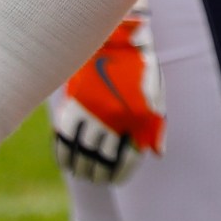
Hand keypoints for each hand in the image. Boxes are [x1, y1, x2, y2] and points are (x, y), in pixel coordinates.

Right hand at [51, 12, 165, 183]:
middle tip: (98, 178)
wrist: (115, 41)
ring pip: (81, 153)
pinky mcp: (72, 107)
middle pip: (101, 159)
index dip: (121, 173)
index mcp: (137, 118)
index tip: (116, 180)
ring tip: (84, 173)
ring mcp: (90, 113)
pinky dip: (64, 155)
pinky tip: (67, 162)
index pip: (127, 159)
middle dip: (99, 173)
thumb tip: (156, 154)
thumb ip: (156, 128)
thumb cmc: (140, 70)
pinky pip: (63, 140)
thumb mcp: (155, 97)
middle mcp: (113, 119)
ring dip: (81, 168)